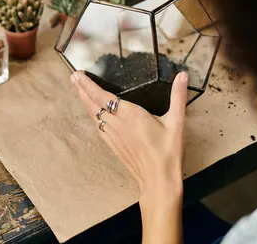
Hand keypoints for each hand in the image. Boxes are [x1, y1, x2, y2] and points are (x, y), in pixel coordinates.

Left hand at [71, 70, 187, 243]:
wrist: (159, 181)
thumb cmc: (168, 153)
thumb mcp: (177, 122)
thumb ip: (178, 97)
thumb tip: (183, 76)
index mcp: (131, 116)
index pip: (103, 97)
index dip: (88, 85)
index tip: (78, 75)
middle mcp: (118, 125)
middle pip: (93, 105)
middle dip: (82, 90)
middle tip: (73, 77)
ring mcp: (113, 136)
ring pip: (94, 116)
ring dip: (85, 102)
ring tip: (79, 90)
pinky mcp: (113, 145)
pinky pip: (99, 127)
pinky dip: (93, 116)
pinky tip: (93, 113)